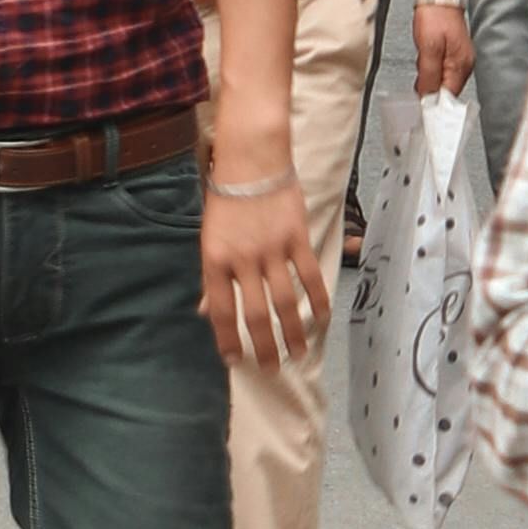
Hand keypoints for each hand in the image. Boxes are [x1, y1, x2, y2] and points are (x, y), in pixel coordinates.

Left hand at [198, 168, 326, 369]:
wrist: (252, 159)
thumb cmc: (227, 199)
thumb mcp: (209, 239)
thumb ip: (211, 278)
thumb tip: (205, 312)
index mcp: (215, 261)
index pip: (220, 311)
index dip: (227, 340)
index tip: (234, 361)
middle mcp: (242, 260)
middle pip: (254, 314)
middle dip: (263, 347)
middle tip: (271, 369)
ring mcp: (271, 249)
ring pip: (284, 301)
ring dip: (292, 332)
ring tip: (297, 353)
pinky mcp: (296, 237)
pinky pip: (308, 275)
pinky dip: (318, 299)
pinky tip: (322, 318)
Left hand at [412, 0, 474, 97]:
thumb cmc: (436, 16)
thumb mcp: (428, 49)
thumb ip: (428, 75)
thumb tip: (426, 97)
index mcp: (461, 65)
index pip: (449, 96)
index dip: (434, 103)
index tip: (421, 105)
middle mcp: (463, 63)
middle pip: (444, 89)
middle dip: (428, 86)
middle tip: (419, 73)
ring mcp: (459, 57)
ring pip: (440, 79)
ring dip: (428, 75)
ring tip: (422, 57)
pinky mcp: (452, 51)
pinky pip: (440, 68)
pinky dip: (429, 66)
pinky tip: (424, 56)